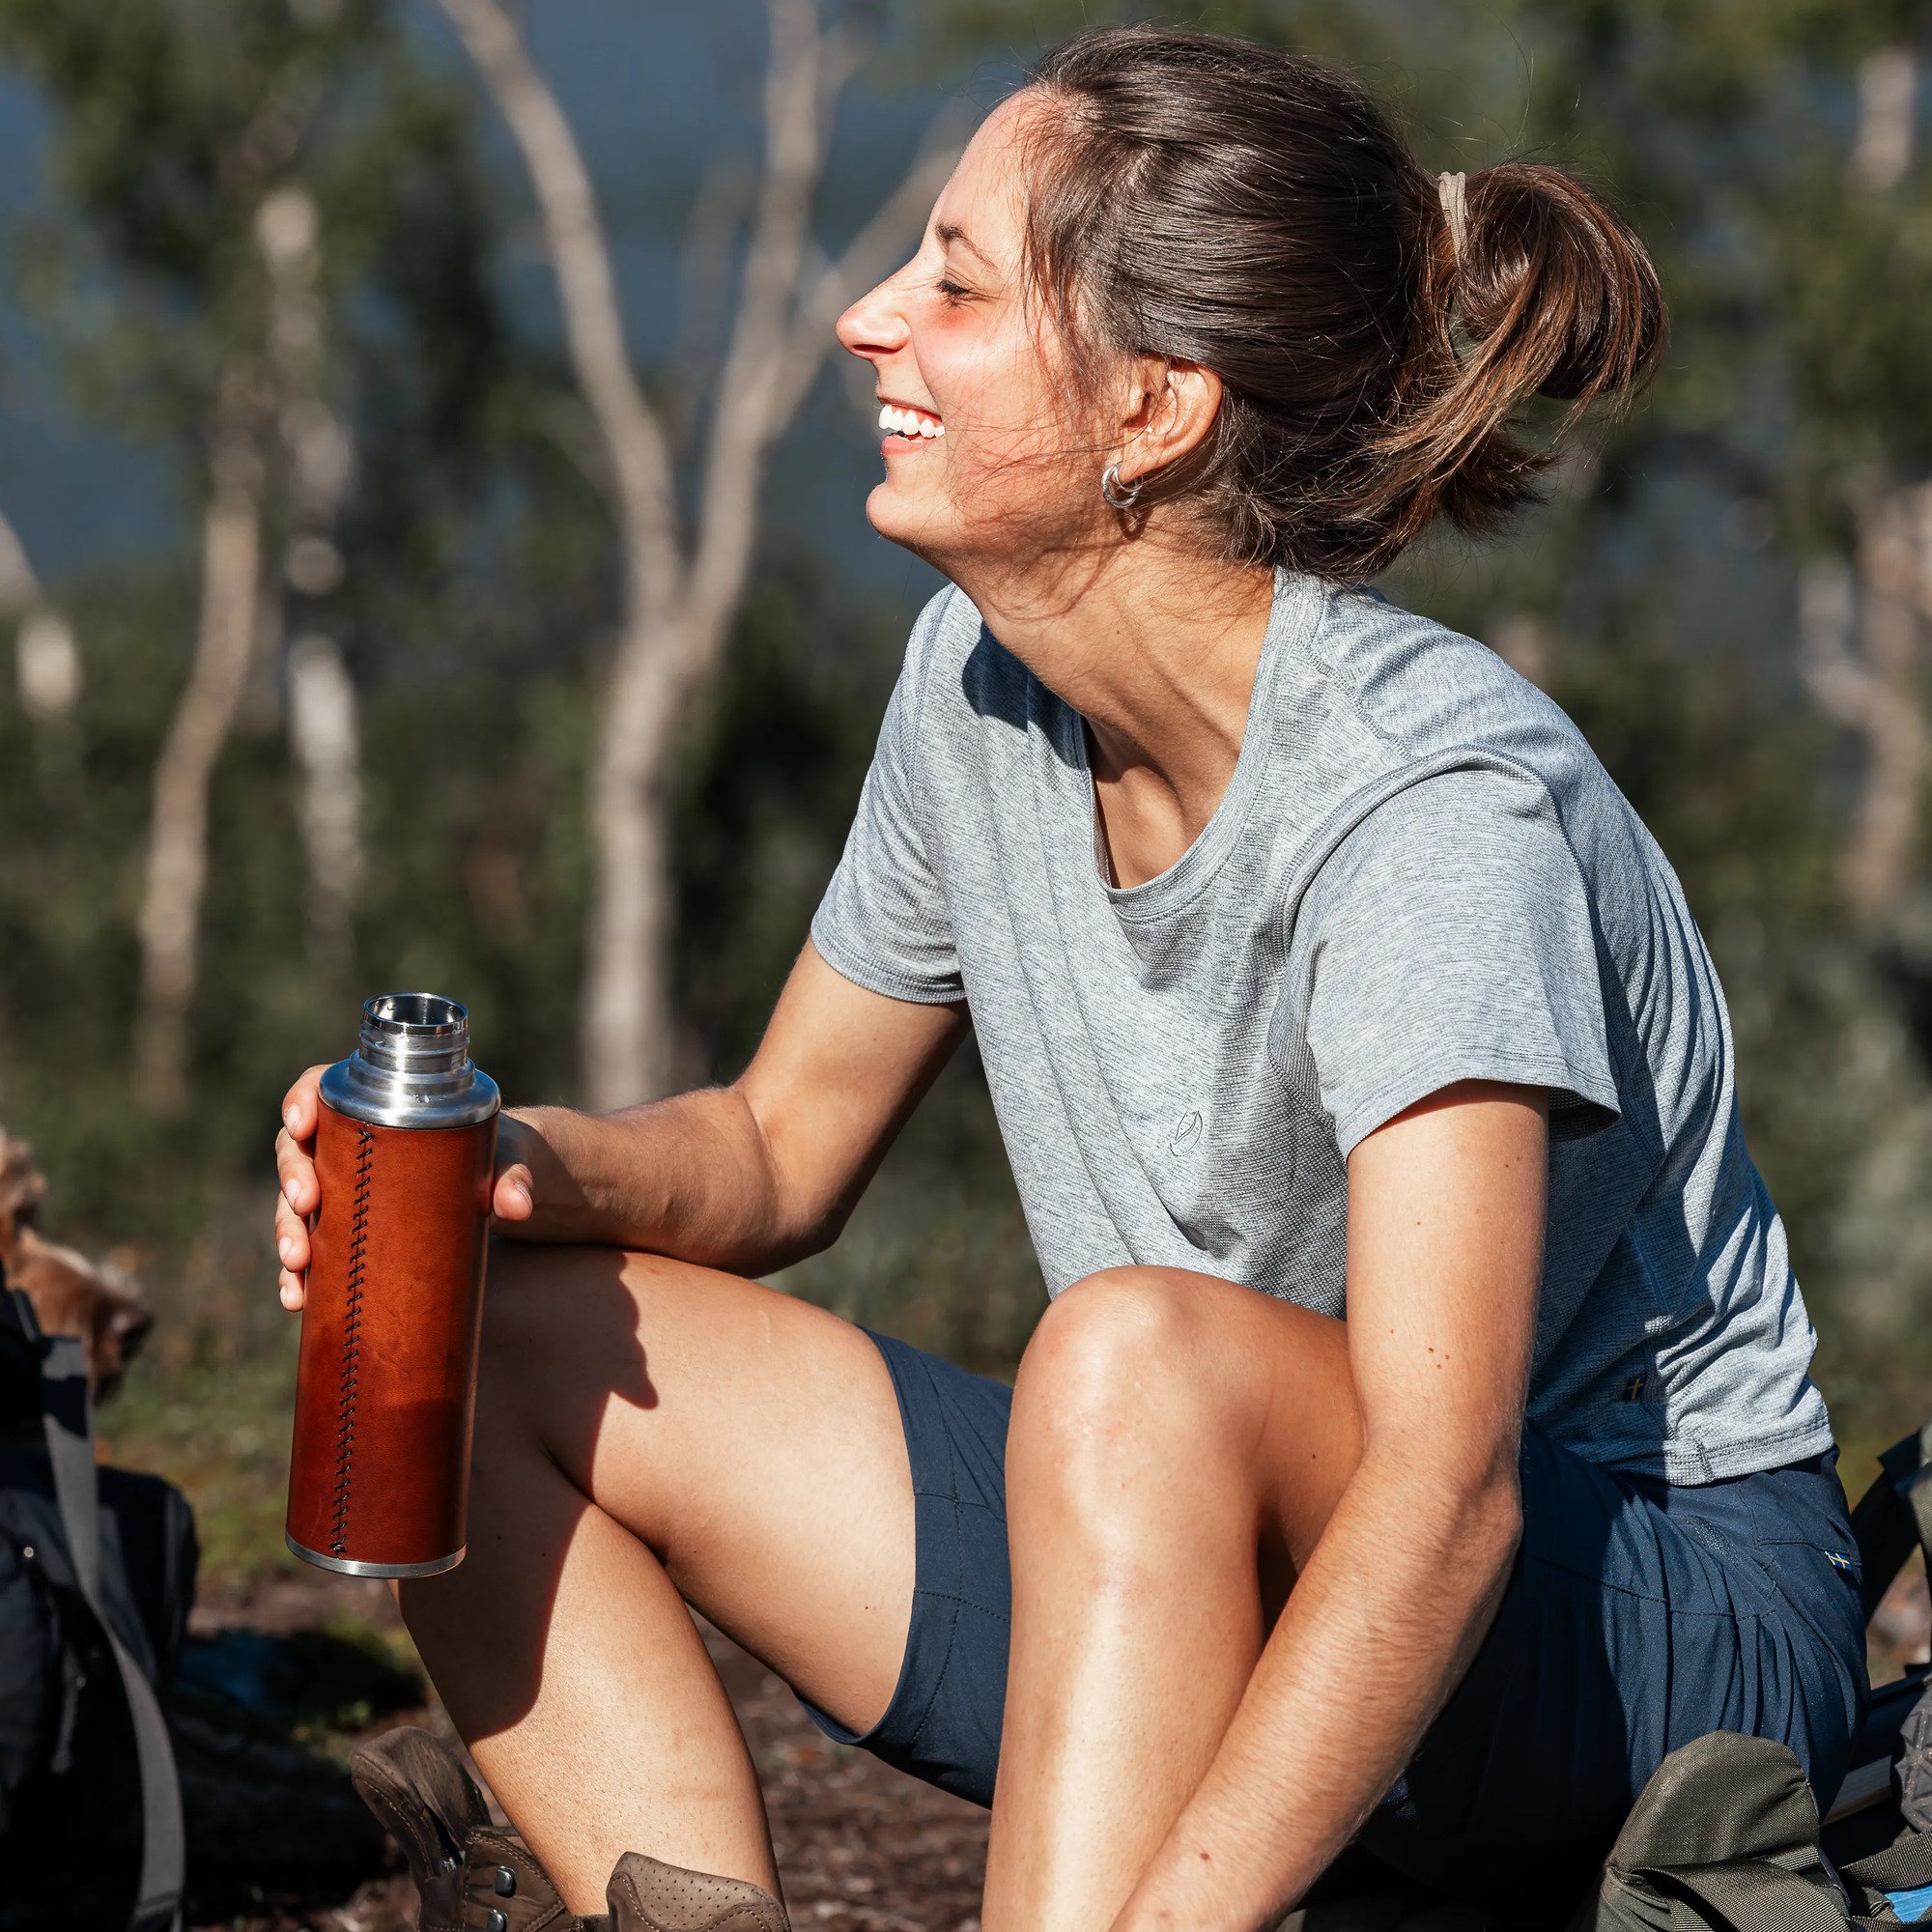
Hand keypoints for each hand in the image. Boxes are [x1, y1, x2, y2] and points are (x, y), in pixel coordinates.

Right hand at [273, 1071, 545, 1311]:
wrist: (500, 1191)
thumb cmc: (496, 1155)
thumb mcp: (506, 1157)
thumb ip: (514, 1175)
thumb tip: (518, 1206)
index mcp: (378, 1105)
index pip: (321, 1088)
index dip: (301, 1100)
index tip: (302, 1126)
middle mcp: (349, 1144)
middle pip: (299, 1149)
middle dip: (293, 1177)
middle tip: (307, 1204)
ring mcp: (343, 1187)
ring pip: (295, 1203)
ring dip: (288, 1232)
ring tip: (298, 1266)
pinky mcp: (346, 1228)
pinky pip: (310, 1247)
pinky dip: (299, 1274)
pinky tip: (296, 1299)